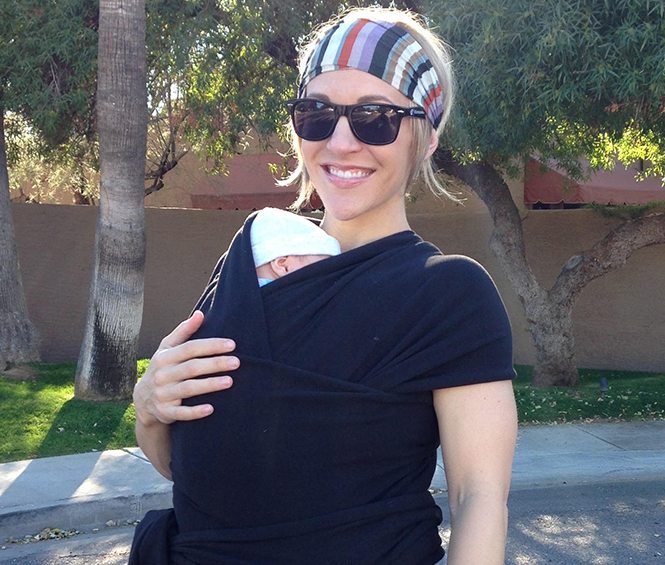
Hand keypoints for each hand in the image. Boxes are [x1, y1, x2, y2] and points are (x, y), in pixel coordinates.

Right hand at [133, 310, 237, 425]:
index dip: (211, 346)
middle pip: (192, 367)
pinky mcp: (165, 412)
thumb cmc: (163, 368)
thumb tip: (200, 314)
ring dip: (209, 385)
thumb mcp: (167, 348)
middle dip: (215, 364)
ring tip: (230, 381)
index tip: (232, 344)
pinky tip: (211, 409)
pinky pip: (181, 413)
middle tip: (237, 362)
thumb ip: (184, 331)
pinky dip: (195, 412)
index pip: (190, 348)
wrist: (142, 400)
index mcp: (164, 357)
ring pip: (188, 389)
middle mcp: (162, 375)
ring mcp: (163, 394)